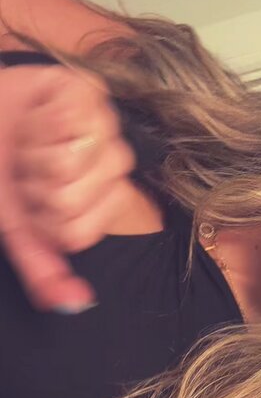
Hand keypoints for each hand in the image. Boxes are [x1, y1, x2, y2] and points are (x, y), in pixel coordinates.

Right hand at [0, 63, 134, 311]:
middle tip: (27, 169)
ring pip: (67, 165)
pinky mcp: (92, 93)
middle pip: (69, 202)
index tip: (31, 202)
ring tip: (29, 142)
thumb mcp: (16, 229)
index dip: (39, 221)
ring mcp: (107, 130)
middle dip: (31, 186)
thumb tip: (74, 305)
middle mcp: (112, 169)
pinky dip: (36, 122)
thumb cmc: (1, 171)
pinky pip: (66, 123)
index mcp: (101, 205)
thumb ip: (42, 270)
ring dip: (32, 153)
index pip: (75, 236)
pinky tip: (36, 115)